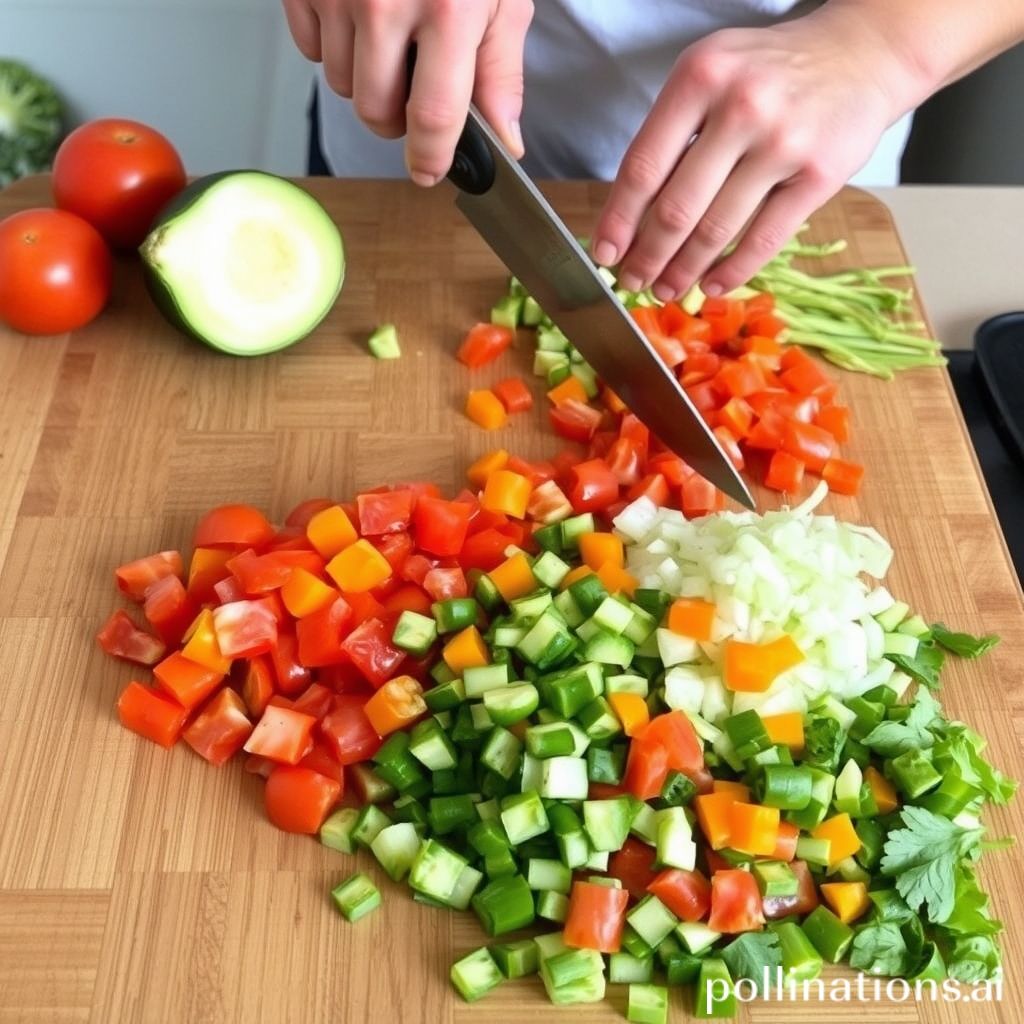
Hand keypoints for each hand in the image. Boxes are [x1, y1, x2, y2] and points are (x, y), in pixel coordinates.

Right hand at [283, 0, 533, 184]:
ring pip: (343, 86)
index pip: (432, 119)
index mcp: (447, 10)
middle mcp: (385, 3)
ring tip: (394, 40)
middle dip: (399, 119)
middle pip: (377, 112)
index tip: (430, 171)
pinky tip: (362, 18)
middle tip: (417, 94)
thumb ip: (501, 71)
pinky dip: (338, 48)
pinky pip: (313, 49)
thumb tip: (504, 140)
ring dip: (369, 81)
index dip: (431, 159)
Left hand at [592, 9, 916, 297]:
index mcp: (700, 78)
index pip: (644, 167)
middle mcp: (741, 107)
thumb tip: (628, 214)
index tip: (605, 253)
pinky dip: (732, 271)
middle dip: (648, 256)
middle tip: (633, 280)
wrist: (860, 54)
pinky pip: (764, 239)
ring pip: (716, 230)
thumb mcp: (711, 74)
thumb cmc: (770, 72)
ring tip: (667, 289)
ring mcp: (783, 142)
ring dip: (684, 271)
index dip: (618, 220)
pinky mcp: (819, 175)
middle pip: (676, 207)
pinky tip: (711, 285)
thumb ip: (671, 133)